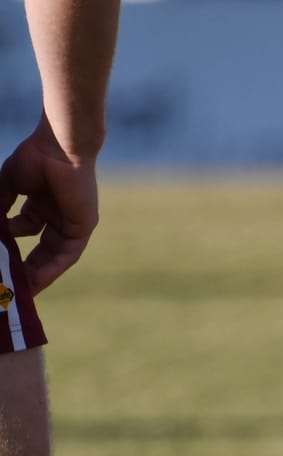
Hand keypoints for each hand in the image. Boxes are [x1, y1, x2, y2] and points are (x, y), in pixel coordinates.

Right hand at [0, 116, 98, 295]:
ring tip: (21, 290)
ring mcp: (72, 222)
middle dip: (25, 267)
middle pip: (41, 249)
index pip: (27, 232)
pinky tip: (36, 281)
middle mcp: (59, 215)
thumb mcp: (10, 185)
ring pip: (53, 255)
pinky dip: (51, 267)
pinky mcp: (83, 227)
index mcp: (43, 204)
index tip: (1, 264)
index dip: (13, 248)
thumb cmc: (35, 157)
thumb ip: (1, 205)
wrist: (59, 146)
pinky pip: (67, 254)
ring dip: (37, 273)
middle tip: (11, 286)